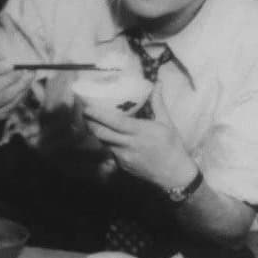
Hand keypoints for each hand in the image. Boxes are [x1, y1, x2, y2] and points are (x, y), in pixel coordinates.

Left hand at [80, 85, 194, 188]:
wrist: (173, 174)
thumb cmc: (172, 146)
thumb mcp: (166, 122)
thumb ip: (158, 103)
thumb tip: (157, 83)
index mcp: (140, 132)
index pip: (114, 122)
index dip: (98, 115)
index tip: (87, 107)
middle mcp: (128, 145)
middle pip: (102, 133)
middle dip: (90, 122)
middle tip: (84, 112)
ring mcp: (123, 157)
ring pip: (103, 142)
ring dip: (97, 132)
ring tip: (92, 121)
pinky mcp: (122, 165)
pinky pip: (110, 151)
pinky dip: (107, 142)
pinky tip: (107, 135)